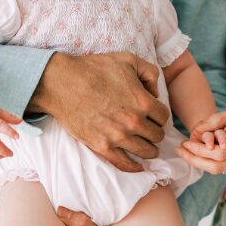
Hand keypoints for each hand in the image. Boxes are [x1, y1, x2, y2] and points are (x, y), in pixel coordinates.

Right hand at [33, 52, 166, 173]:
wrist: (62, 82)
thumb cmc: (94, 68)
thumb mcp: (128, 59)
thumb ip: (149, 72)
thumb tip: (155, 93)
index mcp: (143, 101)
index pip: (163, 117)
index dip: (159, 116)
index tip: (154, 116)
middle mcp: (134, 121)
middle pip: (157, 136)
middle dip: (155, 132)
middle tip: (150, 131)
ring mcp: (118, 136)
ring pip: (146, 151)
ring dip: (149, 150)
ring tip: (147, 148)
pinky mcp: (102, 146)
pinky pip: (124, 164)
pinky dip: (134, 166)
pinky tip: (138, 166)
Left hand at [178, 103, 225, 173]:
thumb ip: (219, 120)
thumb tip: (196, 129)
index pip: (217, 154)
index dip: (198, 150)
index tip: (185, 142)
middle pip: (215, 167)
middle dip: (194, 160)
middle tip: (180, 150)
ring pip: (219, 169)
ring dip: (200, 162)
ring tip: (187, 150)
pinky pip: (225, 166)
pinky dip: (210, 161)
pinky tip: (201, 151)